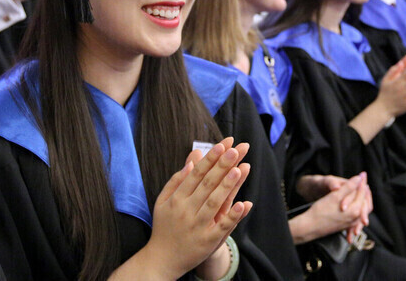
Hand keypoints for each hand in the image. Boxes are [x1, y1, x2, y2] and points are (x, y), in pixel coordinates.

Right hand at [144, 138, 251, 279]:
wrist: (161, 260)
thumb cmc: (164, 226)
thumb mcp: (163, 201)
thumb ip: (177, 180)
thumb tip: (192, 160)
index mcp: (177, 199)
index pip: (196, 174)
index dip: (210, 159)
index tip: (222, 145)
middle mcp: (186, 210)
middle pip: (207, 184)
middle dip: (221, 166)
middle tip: (235, 150)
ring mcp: (198, 226)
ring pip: (214, 203)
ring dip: (227, 186)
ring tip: (239, 169)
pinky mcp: (208, 241)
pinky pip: (222, 227)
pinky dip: (232, 216)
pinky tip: (244, 204)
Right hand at [290, 173, 371, 243]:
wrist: (311, 227)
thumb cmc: (320, 211)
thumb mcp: (334, 196)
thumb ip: (348, 187)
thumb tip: (359, 178)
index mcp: (355, 210)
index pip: (362, 193)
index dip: (361, 182)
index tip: (362, 174)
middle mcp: (356, 217)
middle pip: (364, 201)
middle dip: (363, 190)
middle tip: (362, 180)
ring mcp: (352, 222)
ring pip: (361, 207)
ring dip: (361, 198)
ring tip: (359, 189)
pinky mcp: (346, 225)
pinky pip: (356, 214)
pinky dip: (357, 206)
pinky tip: (353, 201)